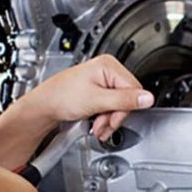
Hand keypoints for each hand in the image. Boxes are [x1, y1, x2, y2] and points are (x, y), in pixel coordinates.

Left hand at [32, 55, 155, 141]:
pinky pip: (111, 106)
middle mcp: (107, 70)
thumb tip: (148, 98)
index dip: (125, 108)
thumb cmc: (61, 97)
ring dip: (109, 120)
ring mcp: (102, 81)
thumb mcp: (96, 100)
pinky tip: (96, 123)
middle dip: (114, 116)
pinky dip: (105, 118)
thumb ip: (124, 100)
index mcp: (108, 66)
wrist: (43, 107)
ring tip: (97, 126)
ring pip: (119, 105)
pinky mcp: (98, 91)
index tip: (114, 119)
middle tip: (102, 124)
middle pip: (127, 99)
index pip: (134, 89)